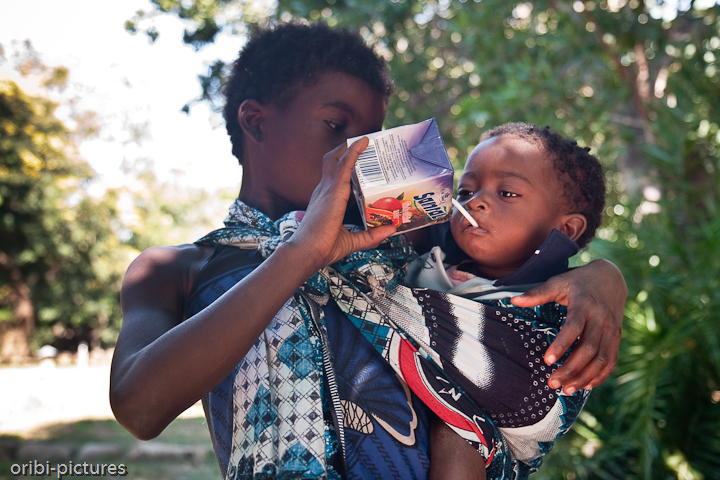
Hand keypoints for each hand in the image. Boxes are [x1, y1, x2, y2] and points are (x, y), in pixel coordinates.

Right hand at [289, 138, 396, 268]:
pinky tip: (364, 142)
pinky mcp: (333, 190)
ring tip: (367, 139)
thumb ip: (372, 235)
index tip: (362, 162)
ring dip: (351, 147)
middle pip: (334, 162)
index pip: (337, 178)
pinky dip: (354, 151)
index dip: (348, 168)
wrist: (308, 253)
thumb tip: (392, 228)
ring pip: (338, 159)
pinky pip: (344, 164)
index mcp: (327, 201)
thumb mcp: (354, 241)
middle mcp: (325, 191)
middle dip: (347, 151)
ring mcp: (327, 189)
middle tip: (366, 146)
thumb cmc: (324, 249)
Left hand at [511, 259, 625, 393]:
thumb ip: (537, 293)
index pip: (573, 327)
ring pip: (601, 358)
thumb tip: (513, 300)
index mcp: (584, 304)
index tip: (546, 360)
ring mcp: (612, 329)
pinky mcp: (617, 337)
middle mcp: (601, 318)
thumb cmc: (578, 281)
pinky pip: (611, 360)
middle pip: (588, 349)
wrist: (610, 278)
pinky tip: (586, 386)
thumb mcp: (558, 282)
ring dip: (585, 377)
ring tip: (566, 390)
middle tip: (552, 383)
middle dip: (571, 369)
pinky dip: (600, 375)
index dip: (561, 345)